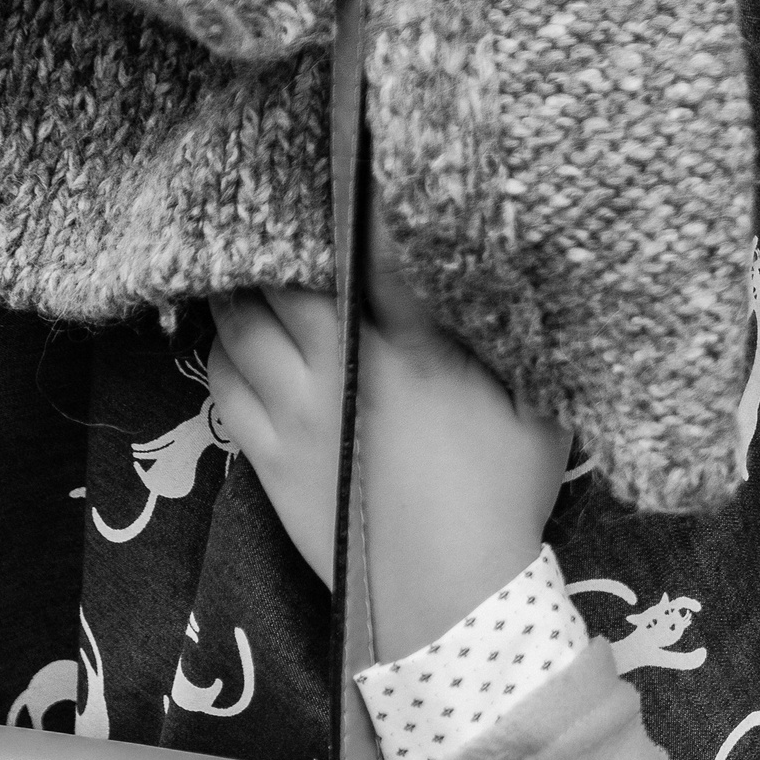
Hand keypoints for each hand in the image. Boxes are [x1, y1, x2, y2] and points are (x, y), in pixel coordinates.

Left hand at [206, 210, 572, 660]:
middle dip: (281, 235)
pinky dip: (224, 349)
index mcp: (413, 351)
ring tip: (247, 259)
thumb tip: (503, 280)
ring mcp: (297, 413)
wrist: (449, 600)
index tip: (346, 159)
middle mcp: (342, 369)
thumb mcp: (537, 410)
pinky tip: (235, 335)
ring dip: (239, 286)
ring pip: (241, 323)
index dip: (352, 199)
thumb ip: (516, 340)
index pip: (370, 252)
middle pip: (285, 276)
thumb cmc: (504, 500)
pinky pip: (223, 381)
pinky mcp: (267, 454)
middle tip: (281, 204)